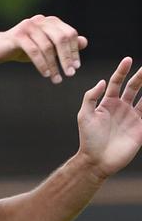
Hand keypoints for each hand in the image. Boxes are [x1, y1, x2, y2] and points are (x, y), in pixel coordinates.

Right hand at [0, 14, 86, 83]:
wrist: (0, 47)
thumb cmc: (26, 47)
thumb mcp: (48, 46)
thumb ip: (64, 44)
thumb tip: (84, 42)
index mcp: (51, 21)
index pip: (69, 34)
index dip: (74, 51)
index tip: (76, 67)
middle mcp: (41, 21)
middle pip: (61, 38)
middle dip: (66, 58)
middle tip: (70, 74)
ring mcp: (29, 26)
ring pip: (47, 47)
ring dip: (53, 65)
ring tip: (56, 79)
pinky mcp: (18, 35)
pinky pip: (34, 51)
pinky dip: (41, 64)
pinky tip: (46, 74)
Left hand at [77, 57, 141, 177]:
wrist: (96, 160)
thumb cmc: (88, 139)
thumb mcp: (85, 116)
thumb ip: (91, 97)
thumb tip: (103, 81)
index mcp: (108, 103)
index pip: (117, 82)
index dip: (122, 71)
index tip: (128, 59)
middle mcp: (122, 107)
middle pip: (135, 87)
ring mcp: (133, 117)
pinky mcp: (141, 129)